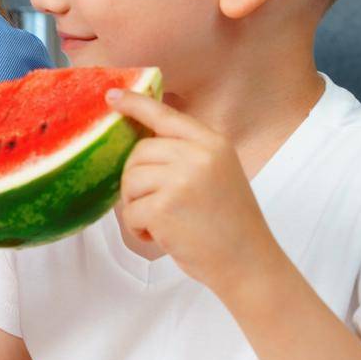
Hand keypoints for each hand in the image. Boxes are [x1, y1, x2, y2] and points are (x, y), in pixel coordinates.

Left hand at [109, 89, 284, 295]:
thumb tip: (141, 141)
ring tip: (164, 221)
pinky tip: (163, 236)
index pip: (165, 115)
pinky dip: (139, 228)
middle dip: (137, 180)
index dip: (136, 104)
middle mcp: (198, 155)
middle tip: (158, 204)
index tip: (112, 96)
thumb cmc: (229, 224)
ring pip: (130, 180)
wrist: (249, 263)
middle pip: (138, 152)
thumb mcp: (218, 173)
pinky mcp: (164, 206)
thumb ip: (187, 153)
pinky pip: (129, 211)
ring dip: (137, 205)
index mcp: (213, 143)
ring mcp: (181, 179)